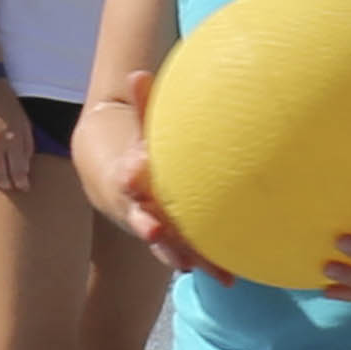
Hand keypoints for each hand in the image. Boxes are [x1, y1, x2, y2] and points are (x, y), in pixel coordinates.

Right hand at [0, 87, 34, 196]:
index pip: (18, 170)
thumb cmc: (7, 102)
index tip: (24, 186)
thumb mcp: (24, 122)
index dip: (21, 182)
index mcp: (12, 138)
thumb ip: (26, 145)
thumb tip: (25, 166)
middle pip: (0, 176)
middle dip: (7, 184)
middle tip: (11, 186)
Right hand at [89, 77, 216, 278]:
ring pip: (165, 245)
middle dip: (145, 224)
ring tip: (189, 264)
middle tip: (152, 230)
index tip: (135, 171)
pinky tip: (228, 277)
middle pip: (140, 218)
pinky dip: (207, 266)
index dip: (130, 174)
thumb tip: (137, 73)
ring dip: (176, 254)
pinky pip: (192, 255)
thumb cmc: (141, 152)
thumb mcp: (139, 125)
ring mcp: (156, 228)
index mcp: (130, 178)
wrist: (123, 187)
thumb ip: (142, 104)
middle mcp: (139, 208)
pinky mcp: (176, 241)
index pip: (126, 174)